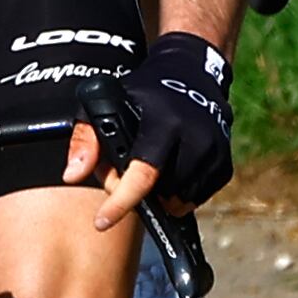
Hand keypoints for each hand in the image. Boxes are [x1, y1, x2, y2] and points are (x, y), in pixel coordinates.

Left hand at [65, 32, 234, 226]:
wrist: (190, 75)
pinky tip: (168, 176)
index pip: (143, 172)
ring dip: (159, 197)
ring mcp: (215, 150)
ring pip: (181, 199)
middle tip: (123, 175)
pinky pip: (200, 196)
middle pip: (161, 192)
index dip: (121, 201)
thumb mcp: (103, 103)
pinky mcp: (225, 161)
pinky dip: (180, 195)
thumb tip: (72, 176)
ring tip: (147, 171)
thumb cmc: (139, 94)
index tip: (100, 222)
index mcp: (163, 122)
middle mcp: (195, 136)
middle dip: (136, 194)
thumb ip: (85, 139)